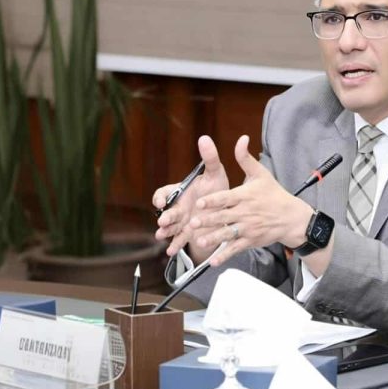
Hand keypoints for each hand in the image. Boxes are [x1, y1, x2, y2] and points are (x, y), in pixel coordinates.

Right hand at [153, 135, 229, 260]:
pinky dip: (174, 245)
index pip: (163, 193)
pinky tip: (171, 251)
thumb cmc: (217, 187)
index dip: (161, 197)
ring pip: (170, 227)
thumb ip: (210, 157)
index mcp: (180, 192)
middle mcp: (177, 207)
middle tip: (164, 220)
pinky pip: (179, 239)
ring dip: (165, 231)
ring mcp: (182, 221)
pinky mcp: (188, 233)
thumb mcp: (216, 173)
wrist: (226, 207)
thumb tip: (205, 137)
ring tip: (162, 236)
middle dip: (165, 216)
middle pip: (167, 212)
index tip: (162, 202)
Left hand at [187, 135, 313, 265]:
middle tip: (193, 223)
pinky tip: (213, 261)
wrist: (292, 217)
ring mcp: (249, 228)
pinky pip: (236, 249)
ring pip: (228, 234)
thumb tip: (241, 138)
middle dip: (208, 220)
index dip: (213, 201)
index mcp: (245, 195)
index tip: (200, 203)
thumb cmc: (274, 194)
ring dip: (213, 238)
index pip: (226, 198)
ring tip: (199, 241)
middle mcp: (246, 212)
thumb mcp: (261, 174)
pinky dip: (225, 255)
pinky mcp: (251, 240)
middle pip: (224, 217)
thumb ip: (246, 158)